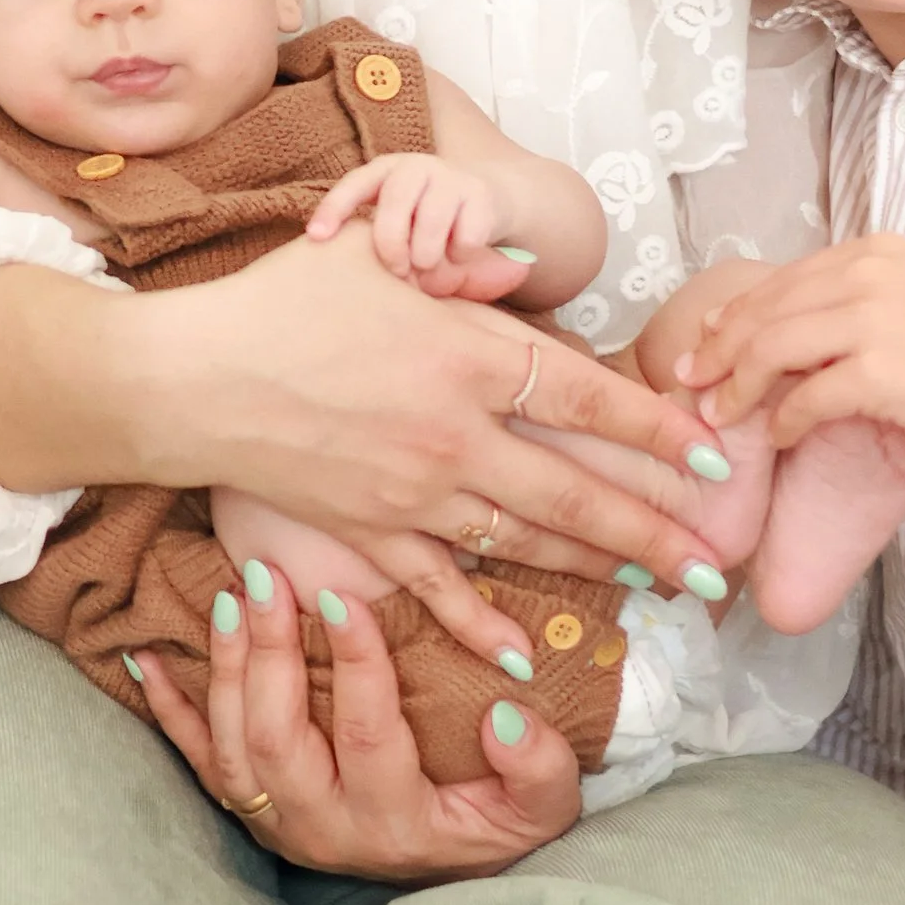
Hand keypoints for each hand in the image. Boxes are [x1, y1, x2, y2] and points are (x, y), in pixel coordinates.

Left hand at [129, 558, 581, 881]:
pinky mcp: (248, 809)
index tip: (344, 596)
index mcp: (394, 822)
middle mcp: (323, 827)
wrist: (445, 872)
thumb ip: (536, 768)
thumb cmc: (492, 824)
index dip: (356, 666)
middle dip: (268, 655)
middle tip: (267, 580)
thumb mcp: (540, 809)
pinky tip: (149, 658)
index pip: (367, 736)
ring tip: (232, 596)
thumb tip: (506, 718)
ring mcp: (276, 821)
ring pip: (231, 745)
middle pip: (278, 739)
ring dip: (226, 668)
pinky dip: (169, 710)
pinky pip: (195, 763)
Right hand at [132, 228, 735, 597]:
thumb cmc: (278, 301)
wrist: (188, 380)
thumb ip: (449, 254)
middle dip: (656, 531)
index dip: (655, 428)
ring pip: (528, 540)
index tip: (712, 455)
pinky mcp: (370, 533)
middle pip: (578, 490)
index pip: (586, 397)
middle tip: (715, 564)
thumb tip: (516, 263)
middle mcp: (455, 434)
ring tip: (658, 588)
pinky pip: (441, 588)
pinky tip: (529, 654)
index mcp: (465, 355)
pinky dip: (485, 625)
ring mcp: (414, 494)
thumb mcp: (368, 250)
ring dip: (598, 568)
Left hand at [303, 155, 527, 300]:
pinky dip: (460, 257)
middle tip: (398, 271)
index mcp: (386, 170)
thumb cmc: (428, 219)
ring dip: (429, 258)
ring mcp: (450, 176)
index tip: (316, 238)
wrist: (489, 198)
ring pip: (431, 228)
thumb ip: (376, 236)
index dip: (333, 210)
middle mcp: (416, 166)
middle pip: (393, 210)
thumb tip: (346, 274)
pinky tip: (461, 252)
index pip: (353, 185)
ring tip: (430, 264)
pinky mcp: (481, 194)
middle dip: (391, 249)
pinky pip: (465, 240)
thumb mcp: (398, 218)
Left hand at [684, 233, 904, 466]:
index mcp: (881, 251)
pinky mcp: (886, 372)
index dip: (737, 313)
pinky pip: (807, 396)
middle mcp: (873, 272)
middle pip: (766, 308)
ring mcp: (878, 318)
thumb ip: (865, 303)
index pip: (785, 278)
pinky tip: (779, 436)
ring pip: (773, 347)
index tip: (707, 341)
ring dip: (738, 386)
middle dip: (720, 348)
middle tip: (691, 379)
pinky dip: (783, 418)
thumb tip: (801, 331)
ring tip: (722, 415)